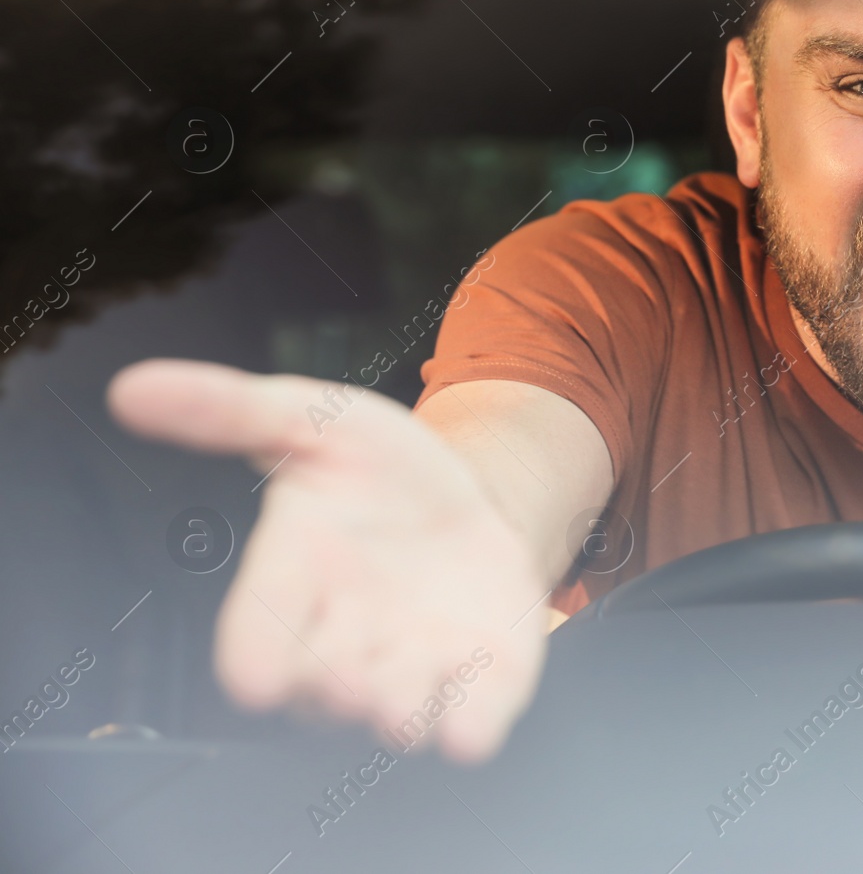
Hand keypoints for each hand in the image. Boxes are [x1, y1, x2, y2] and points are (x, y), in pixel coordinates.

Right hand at [108, 359, 550, 761]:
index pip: (254, 639)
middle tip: (350, 676)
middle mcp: (342, 643)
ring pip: (397, 714)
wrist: (468, 497)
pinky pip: (474, 721)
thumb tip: (133, 386)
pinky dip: (474, 725)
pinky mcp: (480, 684)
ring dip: (401, 711)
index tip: (253, 676)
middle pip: (324, 688)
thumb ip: (230, 410)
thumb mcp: (310, 418)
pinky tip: (476, 724)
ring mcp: (413, 670)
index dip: (254, 657)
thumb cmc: (373, 469)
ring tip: (409, 700)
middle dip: (335, 685)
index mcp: (290, 586)